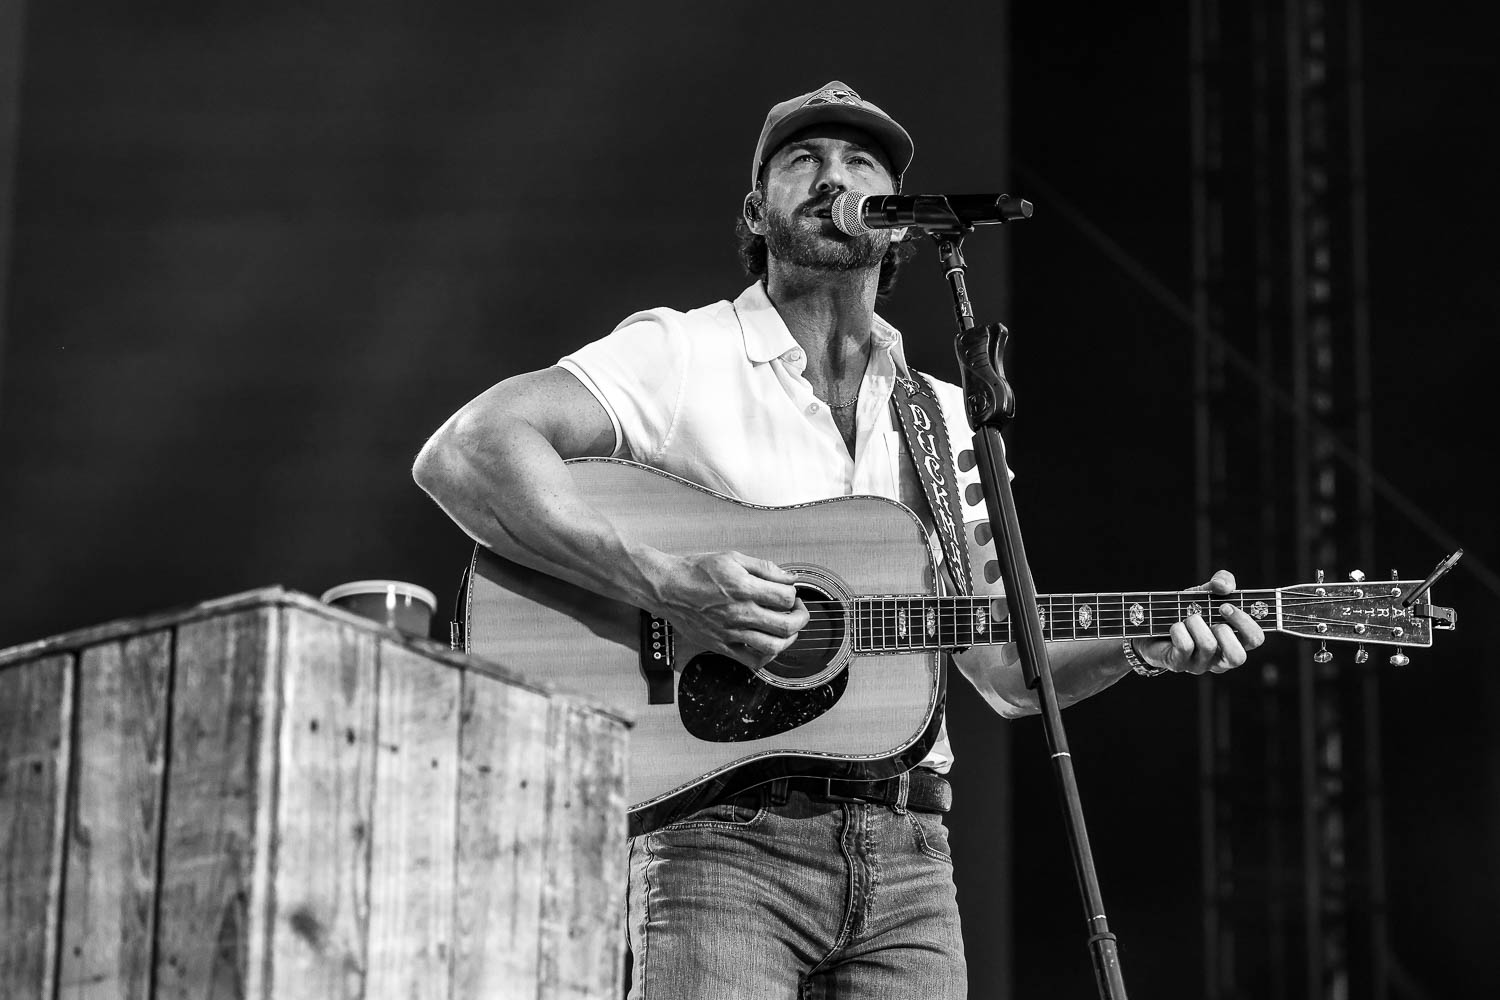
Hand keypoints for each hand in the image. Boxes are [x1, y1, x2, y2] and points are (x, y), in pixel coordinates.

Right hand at [650, 551, 809, 668]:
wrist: (667, 588)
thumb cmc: (695, 572)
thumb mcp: (732, 558)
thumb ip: (764, 567)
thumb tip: (787, 577)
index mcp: (743, 588)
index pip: (786, 597)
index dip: (794, 594)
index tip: (790, 592)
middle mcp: (739, 613)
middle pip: (786, 625)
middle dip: (800, 618)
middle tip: (798, 612)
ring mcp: (731, 632)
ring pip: (773, 647)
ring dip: (788, 639)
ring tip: (787, 630)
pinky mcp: (721, 645)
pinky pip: (751, 660)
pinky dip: (767, 656)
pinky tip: (769, 646)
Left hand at [1135, 570, 1264, 674]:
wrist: (1152, 622)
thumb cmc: (1187, 610)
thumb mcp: (1206, 592)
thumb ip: (1222, 582)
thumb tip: (1224, 586)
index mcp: (1234, 640)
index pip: (1255, 639)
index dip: (1245, 622)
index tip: (1226, 605)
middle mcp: (1221, 657)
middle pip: (1238, 657)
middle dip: (1225, 631)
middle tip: (1211, 615)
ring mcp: (1200, 664)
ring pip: (1209, 646)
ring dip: (1197, 623)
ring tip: (1188, 617)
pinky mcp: (1178, 664)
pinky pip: (1185, 646)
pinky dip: (1179, 629)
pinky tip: (1175, 625)